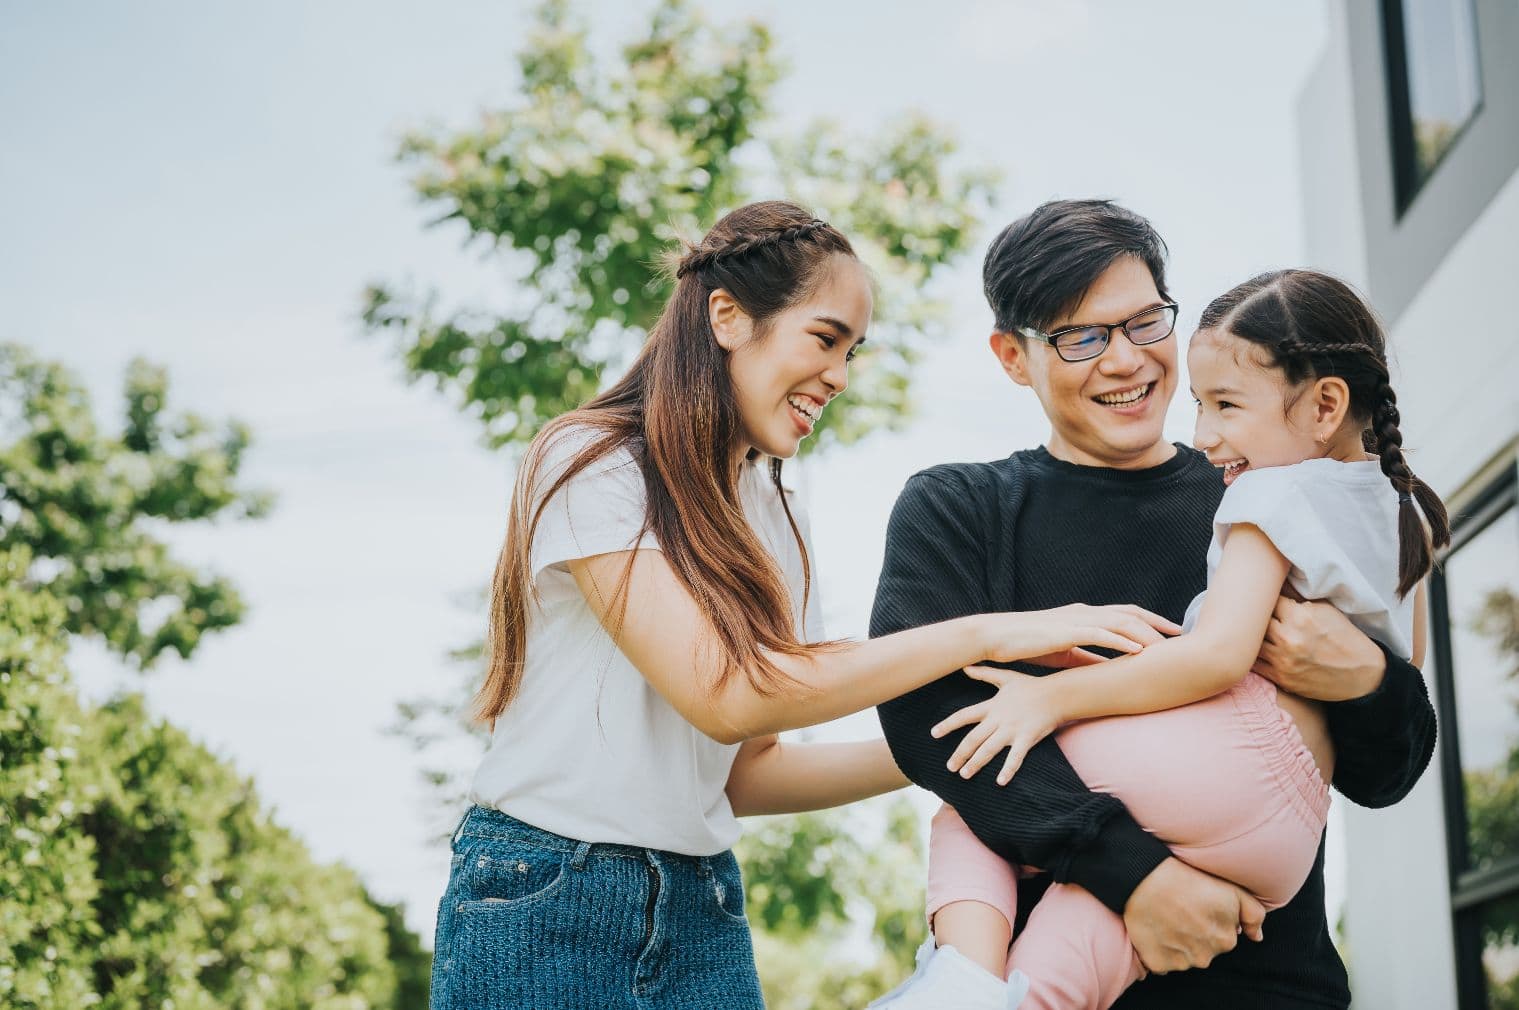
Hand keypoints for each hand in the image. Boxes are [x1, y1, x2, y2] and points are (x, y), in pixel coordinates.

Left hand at [930, 666, 1064, 783]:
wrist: (1057, 694)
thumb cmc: (1031, 686)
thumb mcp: (1005, 677)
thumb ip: (984, 674)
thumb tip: (965, 667)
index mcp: (991, 706)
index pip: (964, 716)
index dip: (948, 725)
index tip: (934, 734)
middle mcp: (998, 720)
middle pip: (973, 738)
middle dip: (960, 754)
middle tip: (950, 767)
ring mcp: (1012, 730)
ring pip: (989, 750)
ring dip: (975, 763)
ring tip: (964, 774)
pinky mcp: (1027, 739)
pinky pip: (1015, 758)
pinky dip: (1008, 770)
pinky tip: (1000, 782)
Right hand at [979, 604, 1179, 666]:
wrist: (996, 637)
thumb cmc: (1028, 644)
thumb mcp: (1065, 654)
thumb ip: (1089, 658)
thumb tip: (1112, 670)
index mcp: (1084, 615)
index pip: (1125, 614)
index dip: (1151, 622)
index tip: (1172, 633)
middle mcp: (1084, 612)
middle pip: (1130, 614)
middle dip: (1158, 623)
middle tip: (1182, 635)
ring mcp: (1076, 619)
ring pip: (1120, 622)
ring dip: (1146, 634)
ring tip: (1168, 646)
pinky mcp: (1065, 630)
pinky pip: (1099, 634)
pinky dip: (1121, 642)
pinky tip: (1138, 651)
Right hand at [1124, 858, 1265, 974]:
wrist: (1144, 877)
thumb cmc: (1187, 878)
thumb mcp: (1231, 890)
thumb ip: (1253, 914)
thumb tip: (1257, 937)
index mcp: (1226, 940)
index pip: (1223, 937)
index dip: (1210, 921)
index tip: (1197, 906)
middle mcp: (1206, 957)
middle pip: (1204, 950)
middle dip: (1196, 935)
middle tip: (1181, 911)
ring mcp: (1182, 962)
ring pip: (1184, 958)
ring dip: (1177, 944)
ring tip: (1165, 918)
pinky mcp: (1158, 964)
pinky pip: (1162, 963)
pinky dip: (1159, 951)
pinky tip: (1155, 930)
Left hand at [1252, 596, 1384, 701]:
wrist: (1363, 675)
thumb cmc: (1344, 638)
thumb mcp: (1326, 610)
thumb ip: (1298, 599)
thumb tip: (1275, 586)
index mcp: (1300, 617)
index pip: (1269, 600)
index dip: (1268, 599)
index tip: (1268, 600)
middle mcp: (1288, 638)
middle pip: (1255, 621)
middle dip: (1258, 617)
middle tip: (1257, 616)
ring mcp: (1283, 660)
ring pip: (1251, 643)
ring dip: (1253, 637)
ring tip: (1255, 633)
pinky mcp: (1281, 678)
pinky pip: (1254, 665)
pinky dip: (1253, 656)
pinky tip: (1255, 651)